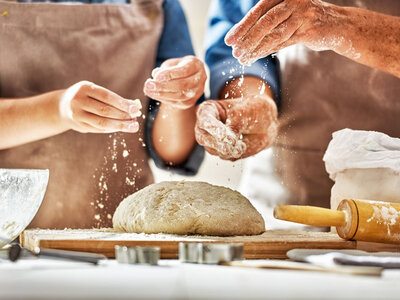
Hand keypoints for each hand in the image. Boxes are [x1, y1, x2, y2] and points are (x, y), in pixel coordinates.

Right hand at [58, 81, 141, 132]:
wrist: (62, 106)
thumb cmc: (86, 96)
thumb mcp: (95, 91)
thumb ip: (112, 98)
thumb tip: (134, 105)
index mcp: (84, 88)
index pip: (106, 96)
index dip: (122, 103)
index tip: (135, 108)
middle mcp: (78, 101)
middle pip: (105, 111)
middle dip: (123, 116)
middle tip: (135, 119)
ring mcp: (77, 115)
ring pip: (102, 123)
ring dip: (119, 125)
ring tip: (132, 126)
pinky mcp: (79, 126)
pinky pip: (99, 129)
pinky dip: (112, 129)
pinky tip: (121, 128)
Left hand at [144, 55, 206, 108]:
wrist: (190, 76)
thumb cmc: (180, 66)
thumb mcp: (173, 63)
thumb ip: (165, 68)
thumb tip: (155, 75)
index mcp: (197, 66)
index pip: (184, 71)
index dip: (170, 74)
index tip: (156, 76)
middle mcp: (200, 80)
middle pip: (182, 85)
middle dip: (163, 86)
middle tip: (149, 84)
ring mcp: (197, 93)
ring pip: (179, 96)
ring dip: (161, 94)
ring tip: (148, 90)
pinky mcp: (190, 102)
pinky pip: (177, 102)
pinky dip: (163, 99)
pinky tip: (154, 94)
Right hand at [195, 95, 277, 160]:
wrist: (266, 122)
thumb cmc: (253, 110)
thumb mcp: (245, 111)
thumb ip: (235, 124)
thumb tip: (229, 141)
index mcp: (209, 110)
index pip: (205, 120)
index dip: (214, 129)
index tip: (224, 135)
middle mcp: (206, 126)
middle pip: (203, 138)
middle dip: (218, 143)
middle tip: (233, 143)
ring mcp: (212, 140)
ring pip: (213, 150)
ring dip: (229, 150)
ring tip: (242, 144)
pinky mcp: (221, 151)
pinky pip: (224, 157)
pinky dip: (234, 154)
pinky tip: (243, 145)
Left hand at [225, 0, 341, 64]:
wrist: (337, 25)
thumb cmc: (305, 20)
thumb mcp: (285, 14)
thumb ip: (267, 21)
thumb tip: (240, 37)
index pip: (258, 11)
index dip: (242, 27)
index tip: (229, 40)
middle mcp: (293, 1)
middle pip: (264, 22)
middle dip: (246, 39)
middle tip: (234, 52)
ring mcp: (303, 14)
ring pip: (274, 34)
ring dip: (256, 48)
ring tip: (243, 59)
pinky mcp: (311, 29)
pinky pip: (284, 42)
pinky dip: (268, 51)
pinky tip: (257, 57)